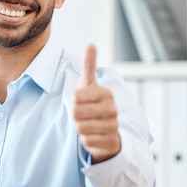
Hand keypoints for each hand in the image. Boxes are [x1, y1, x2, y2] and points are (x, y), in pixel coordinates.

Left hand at [73, 44, 120, 162]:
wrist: (108, 133)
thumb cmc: (94, 107)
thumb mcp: (90, 86)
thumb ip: (89, 66)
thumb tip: (91, 44)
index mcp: (106, 94)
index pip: (76, 96)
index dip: (74, 102)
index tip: (82, 103)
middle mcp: (112, 109)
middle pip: (76, 112)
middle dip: (75, 116)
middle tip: (84, 116)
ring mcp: (113, 126)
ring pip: (80, 127)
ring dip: (80, 128)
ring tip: (89, 125)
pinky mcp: (110, 142)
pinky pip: (87, 141)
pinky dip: (86, 140)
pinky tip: (94, 136)